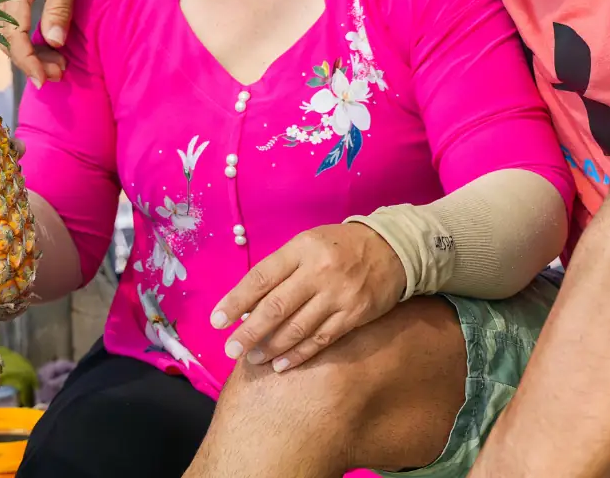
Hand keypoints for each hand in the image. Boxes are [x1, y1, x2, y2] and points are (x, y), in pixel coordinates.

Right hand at [0, 0, 91, 84]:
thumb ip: (60, 9)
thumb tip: (55, 44)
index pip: (13, 33)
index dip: (27, 60)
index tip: (44, 78)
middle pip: (6, 36)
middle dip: (31, 60)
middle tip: (59, 73)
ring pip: (5, 31)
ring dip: (28, 51)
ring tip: (57, 65)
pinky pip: (6, 22)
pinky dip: (22, 38)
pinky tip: (39, 50)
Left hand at [209, 222, 405, 372]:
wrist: (393, 249)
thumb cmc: (340, 247)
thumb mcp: (308, 244)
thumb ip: (281, 270)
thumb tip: (248, 306)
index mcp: (301, 249)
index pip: (261, 278)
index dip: (236, 301)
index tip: (217, 321)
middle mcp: (318, 271)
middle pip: (276, 306)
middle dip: (249, 331)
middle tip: (231, 349)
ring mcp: (338, 294)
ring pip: (297, 327)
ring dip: (271, 346)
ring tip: (252, 359)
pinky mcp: (354, 314)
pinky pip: (321, 339)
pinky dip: (298, 354)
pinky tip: (281, 364)